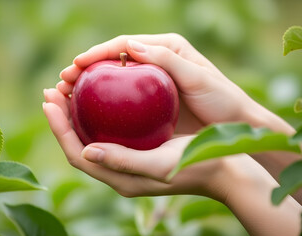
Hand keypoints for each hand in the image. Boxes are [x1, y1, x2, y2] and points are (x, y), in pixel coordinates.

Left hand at [43, 88, 241, 200]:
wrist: (223, 170)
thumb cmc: (195, 166)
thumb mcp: (158, 165)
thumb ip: (122, 161)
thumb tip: (85, 151)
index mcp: (118, 179)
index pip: (76, 154)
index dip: (59, 128)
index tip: (48, 100)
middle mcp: (118, 172)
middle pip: (78, 144)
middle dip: (61, 119)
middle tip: (51, 90)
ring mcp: (127, 163)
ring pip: (91, 137)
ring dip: (75, 115)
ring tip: (67, 92)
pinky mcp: (137, 152)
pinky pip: (108, 133)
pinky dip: (96, 115)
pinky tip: (98, 98)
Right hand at [57, 33, 266, 133]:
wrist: (238, 124)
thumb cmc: (223, 100)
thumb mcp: (199, 78)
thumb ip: (167, 59)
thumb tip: (131, 46)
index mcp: (167, 48)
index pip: (124, 45)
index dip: (98, 53)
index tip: (76, 65)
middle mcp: (156, 61)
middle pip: (114, 60)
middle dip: (86, 68)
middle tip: (63, 81)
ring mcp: (152, 83)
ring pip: (114, 79)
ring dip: (90, 85)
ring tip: (67, 95)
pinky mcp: (152, 103)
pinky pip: (123, 99)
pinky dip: (105, 103)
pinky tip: (89, 112)